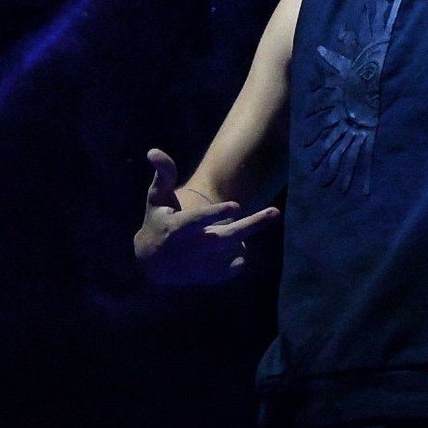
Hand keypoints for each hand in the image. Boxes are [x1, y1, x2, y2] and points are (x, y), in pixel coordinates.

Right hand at [132, 148, 279, 285]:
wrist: (152, 263)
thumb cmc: (157, 221)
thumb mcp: (157, 198)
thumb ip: (163, 175)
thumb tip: (153, 150)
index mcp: (173, 229)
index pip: (195, 222)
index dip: (214, 214)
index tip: (236, 206)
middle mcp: (187, 250)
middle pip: (223, 238)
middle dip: (250, 226)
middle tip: (275, 212)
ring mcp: (199, 266)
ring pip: (233, 252)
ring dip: (250, 235)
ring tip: (268, 215)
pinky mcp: (208, 277)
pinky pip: (234, 266)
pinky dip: (241, 253)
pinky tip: (238, 243)